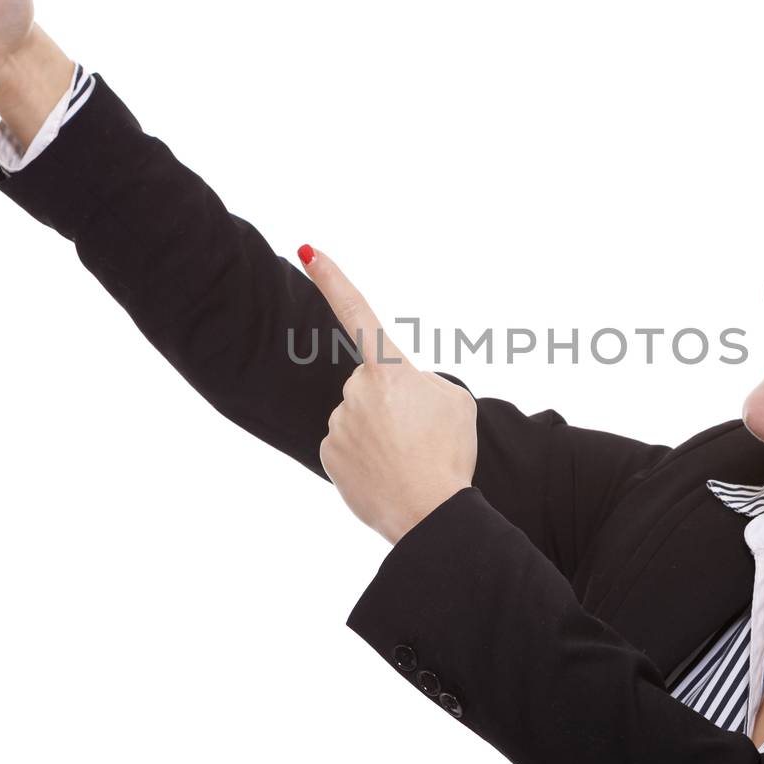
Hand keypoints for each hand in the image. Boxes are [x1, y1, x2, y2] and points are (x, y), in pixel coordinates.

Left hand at [301, 245, 477, 544]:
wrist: (431, 514)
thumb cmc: (449, 453)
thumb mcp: (456, 401)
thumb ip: (421, 382)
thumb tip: (394, 394)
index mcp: (388, 369)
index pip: (357, 312)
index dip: (333, 278)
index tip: (307, 249)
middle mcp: (354, 390)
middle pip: (372, 386)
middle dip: (393, 405)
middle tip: (420, 437)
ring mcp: (338, 423)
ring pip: (359, 417)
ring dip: (382, 433)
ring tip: (408, 459)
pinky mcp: (327, 454)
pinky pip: (348, 446)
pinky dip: (367, 457)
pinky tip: (387, 474)